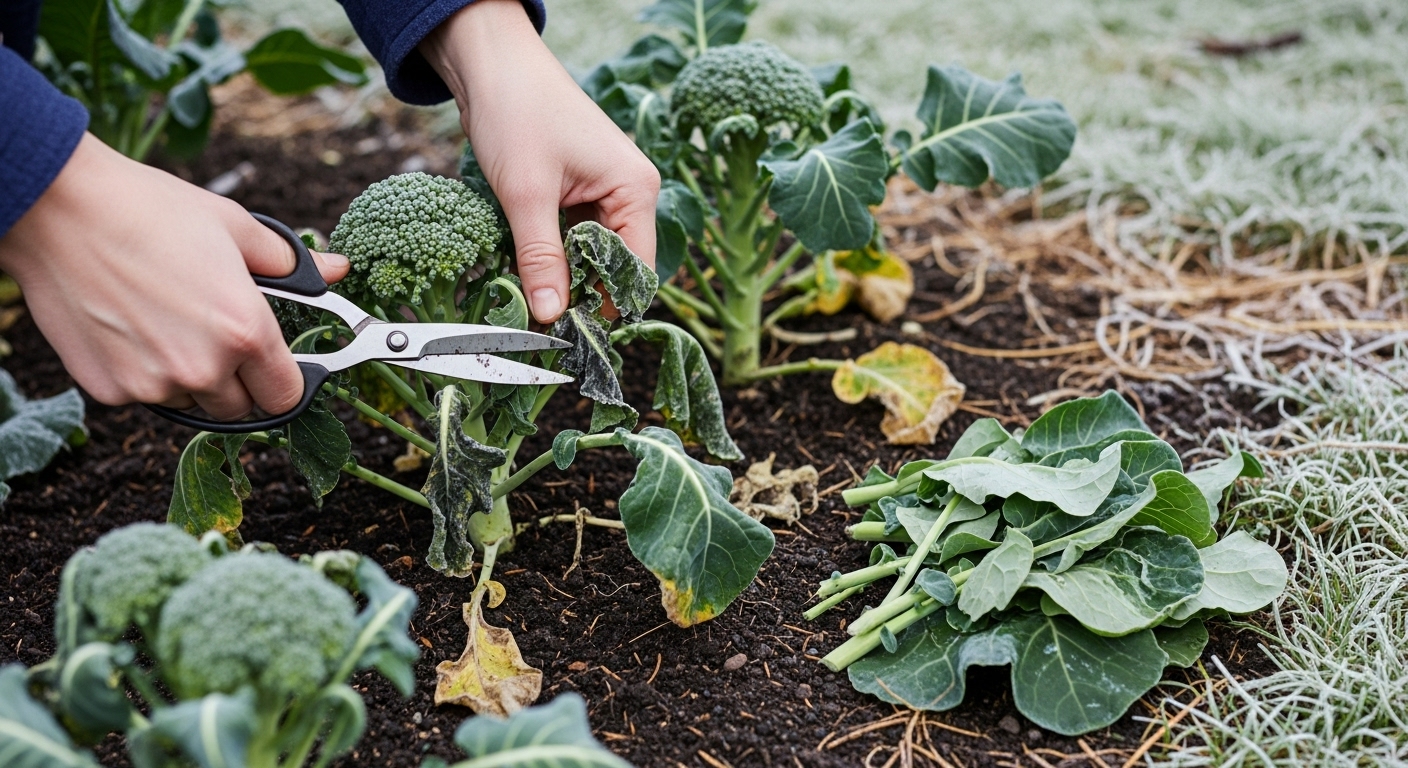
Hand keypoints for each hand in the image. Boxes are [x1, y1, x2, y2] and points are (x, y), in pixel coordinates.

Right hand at [0, 134, 348, 418]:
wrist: (58, 208)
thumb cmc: (150, 210)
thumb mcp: (235, 227)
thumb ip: (292, 263)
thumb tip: (337, 270)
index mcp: (245, 333)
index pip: (287, 395)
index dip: (285, 381)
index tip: (277, 366)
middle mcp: (202, 369)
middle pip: (241, 407)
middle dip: (238, 380)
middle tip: (218, 335)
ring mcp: (152, 384)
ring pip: (191, 402)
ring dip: (190, 378)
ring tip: (170, 321)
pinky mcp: (108, 389)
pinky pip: (144, 395)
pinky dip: (144, 372)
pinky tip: (131, 326)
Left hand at [421, 0, 659, 322]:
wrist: (491, 63)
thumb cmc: (517, 112)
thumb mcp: (526, 194)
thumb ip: (541, 258)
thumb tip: (551, 314)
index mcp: (635, 189)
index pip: (636, 268)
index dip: (606, 303)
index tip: (569, 332)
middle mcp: (629, 191)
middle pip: (615, 264)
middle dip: (582, 294)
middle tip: (542, 323)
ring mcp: (605, 190)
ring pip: (591, 254)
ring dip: (563, 275)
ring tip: (531, 300)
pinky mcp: (578, 189)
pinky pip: (572, 236)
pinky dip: (552, 254)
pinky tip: (528, 269)